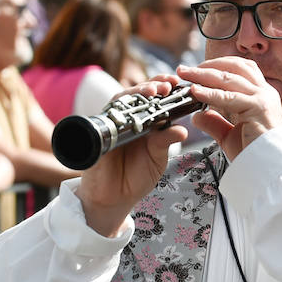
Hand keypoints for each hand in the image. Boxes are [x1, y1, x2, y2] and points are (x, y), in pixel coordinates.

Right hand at [75, 77, 188, 235]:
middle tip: (166, 86)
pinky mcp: (99, 134)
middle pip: (138, 93)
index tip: (177, 83)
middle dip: (153, 85)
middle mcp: (128, 119)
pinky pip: (106, 118)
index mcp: (145, 122)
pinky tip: (128, 109)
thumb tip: (182, 130)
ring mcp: (112, 124)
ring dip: (137, 93)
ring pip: (122, 99)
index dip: (164, 86)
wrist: (114, 198)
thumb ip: (166, 142)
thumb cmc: (136, 176)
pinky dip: (116, 111)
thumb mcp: (156, 158)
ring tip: (153, 92)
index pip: (154, 97)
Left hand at [177, 58, 281, 160]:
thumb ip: (215, 123)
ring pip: (229, 77)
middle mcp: (265, 92)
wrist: (272, 170)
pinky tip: (195, 91)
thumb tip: (196, 115)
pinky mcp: (259, 108)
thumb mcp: (230, 135)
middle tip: (185, 69)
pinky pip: (229, 97)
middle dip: (207, 65)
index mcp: (261, 94)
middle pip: (234, 67)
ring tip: (185, 74)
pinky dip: (209, 92)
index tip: (196, 70)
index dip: (218, 66)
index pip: (240, 69)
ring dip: (204, 74)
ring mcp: (263, 98)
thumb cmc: (256, 155)